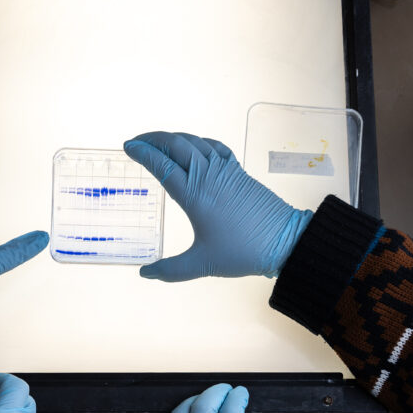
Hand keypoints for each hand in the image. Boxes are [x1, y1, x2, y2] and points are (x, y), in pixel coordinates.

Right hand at [123, 131, 311, 280]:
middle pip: (176, 144)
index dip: (143, 153)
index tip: (128, 147)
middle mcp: (208, 176)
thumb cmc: (243, 251)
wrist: (284, 240)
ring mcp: (226, 171)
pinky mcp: (239, 173)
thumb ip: (171, 270)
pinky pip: (215, 148)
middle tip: (138, 141)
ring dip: (174, 138)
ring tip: (159, 142)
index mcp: (194, 194)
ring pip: (195, 142)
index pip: (162, 165)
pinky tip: (195, 148)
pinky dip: (199, 143)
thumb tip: (146, 274)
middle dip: (153, 138)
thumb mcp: (202, 264)